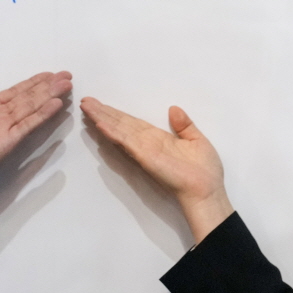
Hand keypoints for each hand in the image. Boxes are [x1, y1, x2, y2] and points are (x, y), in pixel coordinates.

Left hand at [0, 66, 73, 211]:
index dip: (30, 83)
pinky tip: (54, 104)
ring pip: (30, 109)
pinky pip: (26, 126)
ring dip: (48, 96)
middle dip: (46, 87)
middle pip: (26, 99)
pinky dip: (41, 115)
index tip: (48, 74)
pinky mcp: (4, 143)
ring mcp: (2, 131)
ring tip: (65, 85)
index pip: (13, 93)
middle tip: (65, 76)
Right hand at [80, 97, 233, 243]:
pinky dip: (113, 133)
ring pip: (119, 131)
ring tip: (87, 107)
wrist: (206, 190)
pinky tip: (101, 124)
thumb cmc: (204, 170)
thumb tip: (173, 108)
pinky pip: (126, 142)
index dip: (117, 114)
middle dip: (103, 113)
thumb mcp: (197, 140)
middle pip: (121, 125)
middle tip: (86, 101)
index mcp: (158, 138)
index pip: (132, 123)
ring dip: (102, 118)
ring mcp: (144, 150)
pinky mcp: (145, 157)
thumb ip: (184, 125)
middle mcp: (147, 143)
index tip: (101, 104)